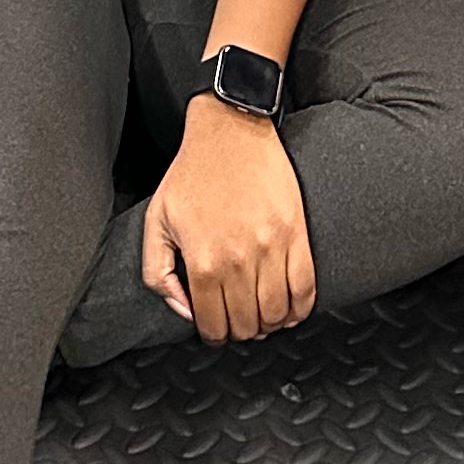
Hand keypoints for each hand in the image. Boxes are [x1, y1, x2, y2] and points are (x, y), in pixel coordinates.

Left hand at [142, 99, 315, 342]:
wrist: (230, 128)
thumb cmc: (193, 172)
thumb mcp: (157, 221)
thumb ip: (158, 274)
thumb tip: (185, 311)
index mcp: (203, 262)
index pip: (214, 326)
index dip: (213, 334)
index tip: (215, 327)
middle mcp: (239, 262)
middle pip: (247, 326)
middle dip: (240, 331)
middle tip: (237, 320)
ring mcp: (272, 249)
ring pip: (277, 315)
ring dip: (268, 324)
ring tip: (260, 315)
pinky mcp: (296, 234)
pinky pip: (306, 290)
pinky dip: (299, 310)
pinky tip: (289, 309)